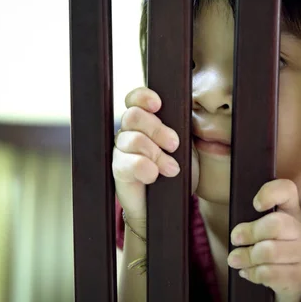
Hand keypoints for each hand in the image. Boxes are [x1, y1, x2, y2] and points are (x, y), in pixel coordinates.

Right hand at [112, 87, 199, 220]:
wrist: (168, 204)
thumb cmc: (176, 170)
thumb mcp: (183, 146)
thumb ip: (177, 127)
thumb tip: (180, 111)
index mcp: (146, 121)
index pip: (135, 99)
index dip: (143, 97)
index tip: (158, 105)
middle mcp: (130, 132)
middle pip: (133, 116)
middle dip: (157, 130)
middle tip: (174, 145)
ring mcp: (121, 150)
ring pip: (131, 139)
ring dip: (155, 154)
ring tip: (171, 169)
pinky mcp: (118, 169)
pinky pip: (125, 161)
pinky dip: (143, 168)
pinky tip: (153, 176)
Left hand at [227, 179, 300, 301]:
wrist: (288, 280)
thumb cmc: (269, 248)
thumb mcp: (262, 230)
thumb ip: (251, 221)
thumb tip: (237, 232)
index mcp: (291, 211)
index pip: (287, 190)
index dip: (270, 193)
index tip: (256, 204)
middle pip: (276, 224)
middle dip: (249, 233)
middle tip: (234, 239)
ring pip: (270, 251)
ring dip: (246, 256)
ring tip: (235, 259)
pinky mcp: (300, 275)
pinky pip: (270, 273)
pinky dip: (253, 274)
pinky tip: (248, 272)